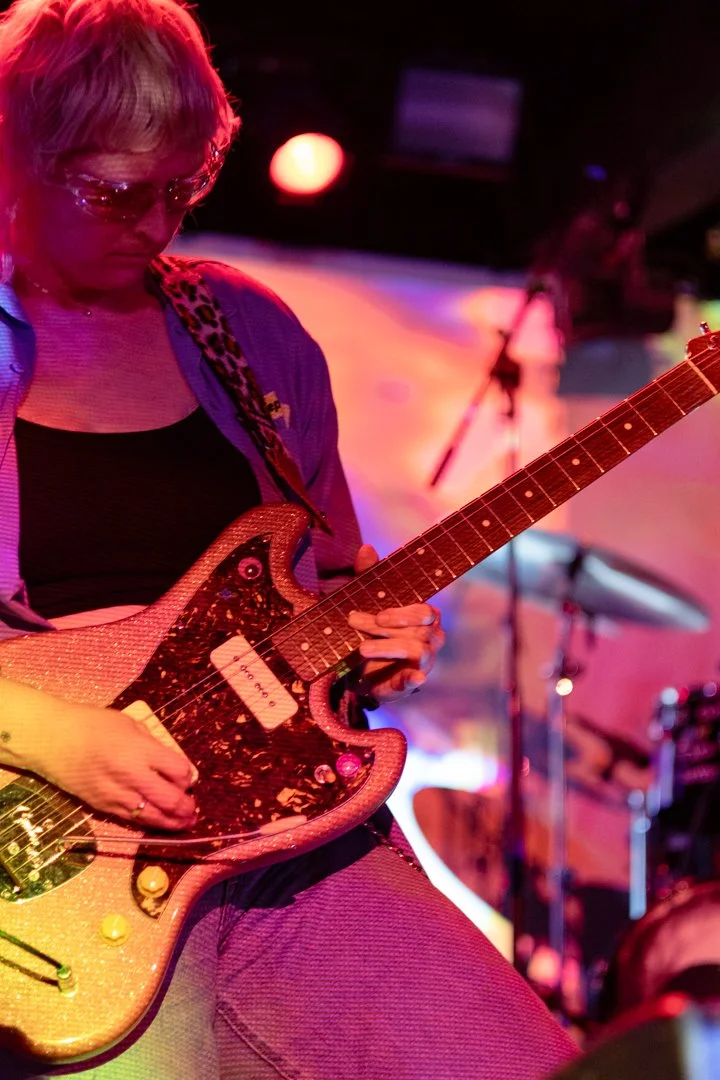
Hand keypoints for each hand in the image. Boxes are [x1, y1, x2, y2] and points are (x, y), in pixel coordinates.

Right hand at [30, 699, 196, 830]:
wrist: (52, 740)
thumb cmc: (92, 725)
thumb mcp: (130, 724)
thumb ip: (153, 745)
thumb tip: (173, 763)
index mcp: (140, 750)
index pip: (178, 771)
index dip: (187, 776)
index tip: (187, 776)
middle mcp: (131, 775)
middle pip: (170, 799)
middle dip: (186, 806)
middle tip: (192, 807)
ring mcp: (117, 794)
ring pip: (154, 817)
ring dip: (174, 822)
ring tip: (186, 822)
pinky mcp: (103, 807)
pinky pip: (133, 820)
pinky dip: (151, 823)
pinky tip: (162, 822)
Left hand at [347, 543, 444, 703]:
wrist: (359, 665)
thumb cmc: (370, 628)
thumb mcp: (367, 600)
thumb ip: (369, 575)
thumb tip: (366, 547)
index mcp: (425, 617)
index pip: (426, 613)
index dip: (403, 614)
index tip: (378, 616)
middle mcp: (431, 638)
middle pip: (418, 632)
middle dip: (385, 629)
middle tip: (355, 624)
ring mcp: (424, 662)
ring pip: (417, 651)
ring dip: (387, 648)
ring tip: (361, 648)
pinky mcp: (410, 682)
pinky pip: (417, 680)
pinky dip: (416, 678)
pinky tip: (414, 678)